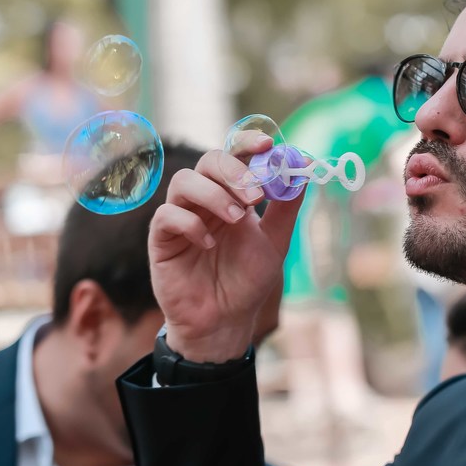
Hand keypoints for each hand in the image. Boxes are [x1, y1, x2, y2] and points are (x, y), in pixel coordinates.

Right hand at [148, 137, 304, 361]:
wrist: (225, 321)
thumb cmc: (248, 280)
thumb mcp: (276, 241)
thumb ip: (286, 206)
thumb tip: (303, 167)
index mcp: (233, 195)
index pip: (235, 156)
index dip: (248, 144)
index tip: (268, 145)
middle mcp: (205, 200)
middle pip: (209, 161)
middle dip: (234, 172)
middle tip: (255, 195)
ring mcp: (182, 217)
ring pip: (184, 181)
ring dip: (213, 194)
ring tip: (237, 218)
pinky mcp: (162, 240)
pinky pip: (167, 216)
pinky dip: (190, 223)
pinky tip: (208, 244)